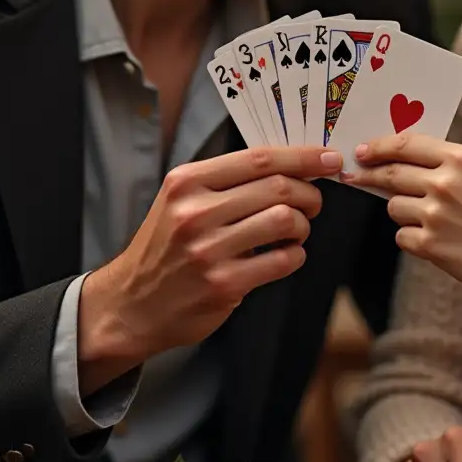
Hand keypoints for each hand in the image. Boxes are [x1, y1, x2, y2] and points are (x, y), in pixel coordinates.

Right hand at [77, 146, 341, 391]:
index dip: (302, 156)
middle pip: (278, 188)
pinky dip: (294, 255)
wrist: (132, 304)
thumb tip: (292, 166)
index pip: (259, 159)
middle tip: (313, 203)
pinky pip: (282, 260)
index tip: (329, 159)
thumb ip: (227, 182)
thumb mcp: (181, 201)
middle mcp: (195, 212)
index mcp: (186, 182)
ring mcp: (209, 250)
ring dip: (302, 226)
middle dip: (309, 194)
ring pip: (285, 221)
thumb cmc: (166, 248)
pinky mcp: (223, 284)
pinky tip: (284, 255)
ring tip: (294, 231)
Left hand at [342, 134, 461, 305]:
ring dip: (403, 212)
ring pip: (394, 206)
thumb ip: (449, 168)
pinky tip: (439, 243)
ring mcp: (435, 213)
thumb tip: (405, 164)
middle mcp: (445, 182)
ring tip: (433, 223)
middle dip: (369, 175)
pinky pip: (402, 236)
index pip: (407, 144)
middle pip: (391, 173)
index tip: (363, 150)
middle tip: (356, 176)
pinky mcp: (429, 244)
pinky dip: (413, 239)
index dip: (379, 146)